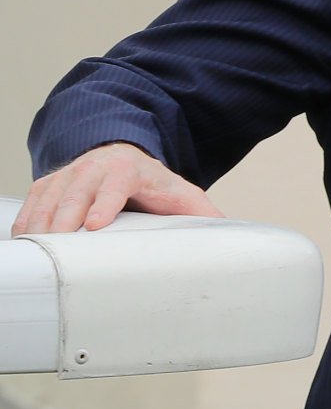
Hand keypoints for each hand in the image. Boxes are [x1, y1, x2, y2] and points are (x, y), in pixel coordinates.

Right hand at [10, 143, 218, 236]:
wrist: (122, 155)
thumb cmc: (152, 182)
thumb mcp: (181, 193)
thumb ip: (202, 213)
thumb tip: (227, 234)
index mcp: (128, 170)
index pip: (115, 185)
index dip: (105, 204)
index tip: (96, 225)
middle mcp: (94, 168)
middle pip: (75, 195)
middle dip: (65, 221)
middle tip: (59, 248)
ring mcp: (68, 175)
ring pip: (48, 200)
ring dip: (41, 226)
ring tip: (38, 253)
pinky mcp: (48, 185)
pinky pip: (32, 204)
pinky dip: (26, 223)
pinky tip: (25, 244)